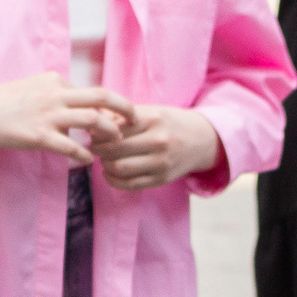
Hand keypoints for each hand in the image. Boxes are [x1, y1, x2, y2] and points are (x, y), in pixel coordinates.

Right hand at [0, 73, 135, 164]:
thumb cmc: (0, 102)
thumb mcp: (31, 88)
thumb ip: (53, 93)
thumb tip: (73, 103)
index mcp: (55, 81)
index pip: (91, 91)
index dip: (109, 105)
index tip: (120, 116)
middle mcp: (55, 94)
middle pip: (102, 96)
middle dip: (125, 108)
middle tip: (136, 120)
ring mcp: (47, 115)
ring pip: (92, 120)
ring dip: (109, 133)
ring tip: (115, 144)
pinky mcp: (38, 136)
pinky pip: (71, 146)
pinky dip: (85, 154)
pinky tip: (89, 161)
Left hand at [95, 103, 221, 189]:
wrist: (202, 140)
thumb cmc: (169, 123)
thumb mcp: (151, 112)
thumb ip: (123, 115)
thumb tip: (93, 117)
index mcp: (153, 119)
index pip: (113, 128)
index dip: (98, 133)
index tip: (94, 134)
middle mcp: (158, 140)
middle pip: (113, 149)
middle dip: (98, 150)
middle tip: (94, 148)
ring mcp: (161, 162)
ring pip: (119, 167)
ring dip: (104, 165)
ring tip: (103, 159)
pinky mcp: (162, 179)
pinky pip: (129, 184)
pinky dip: (112, 180)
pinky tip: (109, 172)